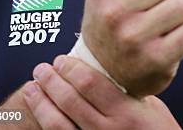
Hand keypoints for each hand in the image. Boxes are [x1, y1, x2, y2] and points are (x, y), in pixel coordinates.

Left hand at [23, 55, 181, 128]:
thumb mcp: (150, 106)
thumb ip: (127, 89)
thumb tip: (103, 68)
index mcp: (126, 112)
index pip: (90, 84)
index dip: (71, 69)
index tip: (61, 59)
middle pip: (70, 101)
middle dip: (51, 82)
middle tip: (41, 68)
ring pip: (58, 125)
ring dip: (41, 104)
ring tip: (32, 88)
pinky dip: (47, 126)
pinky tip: (40, 114)